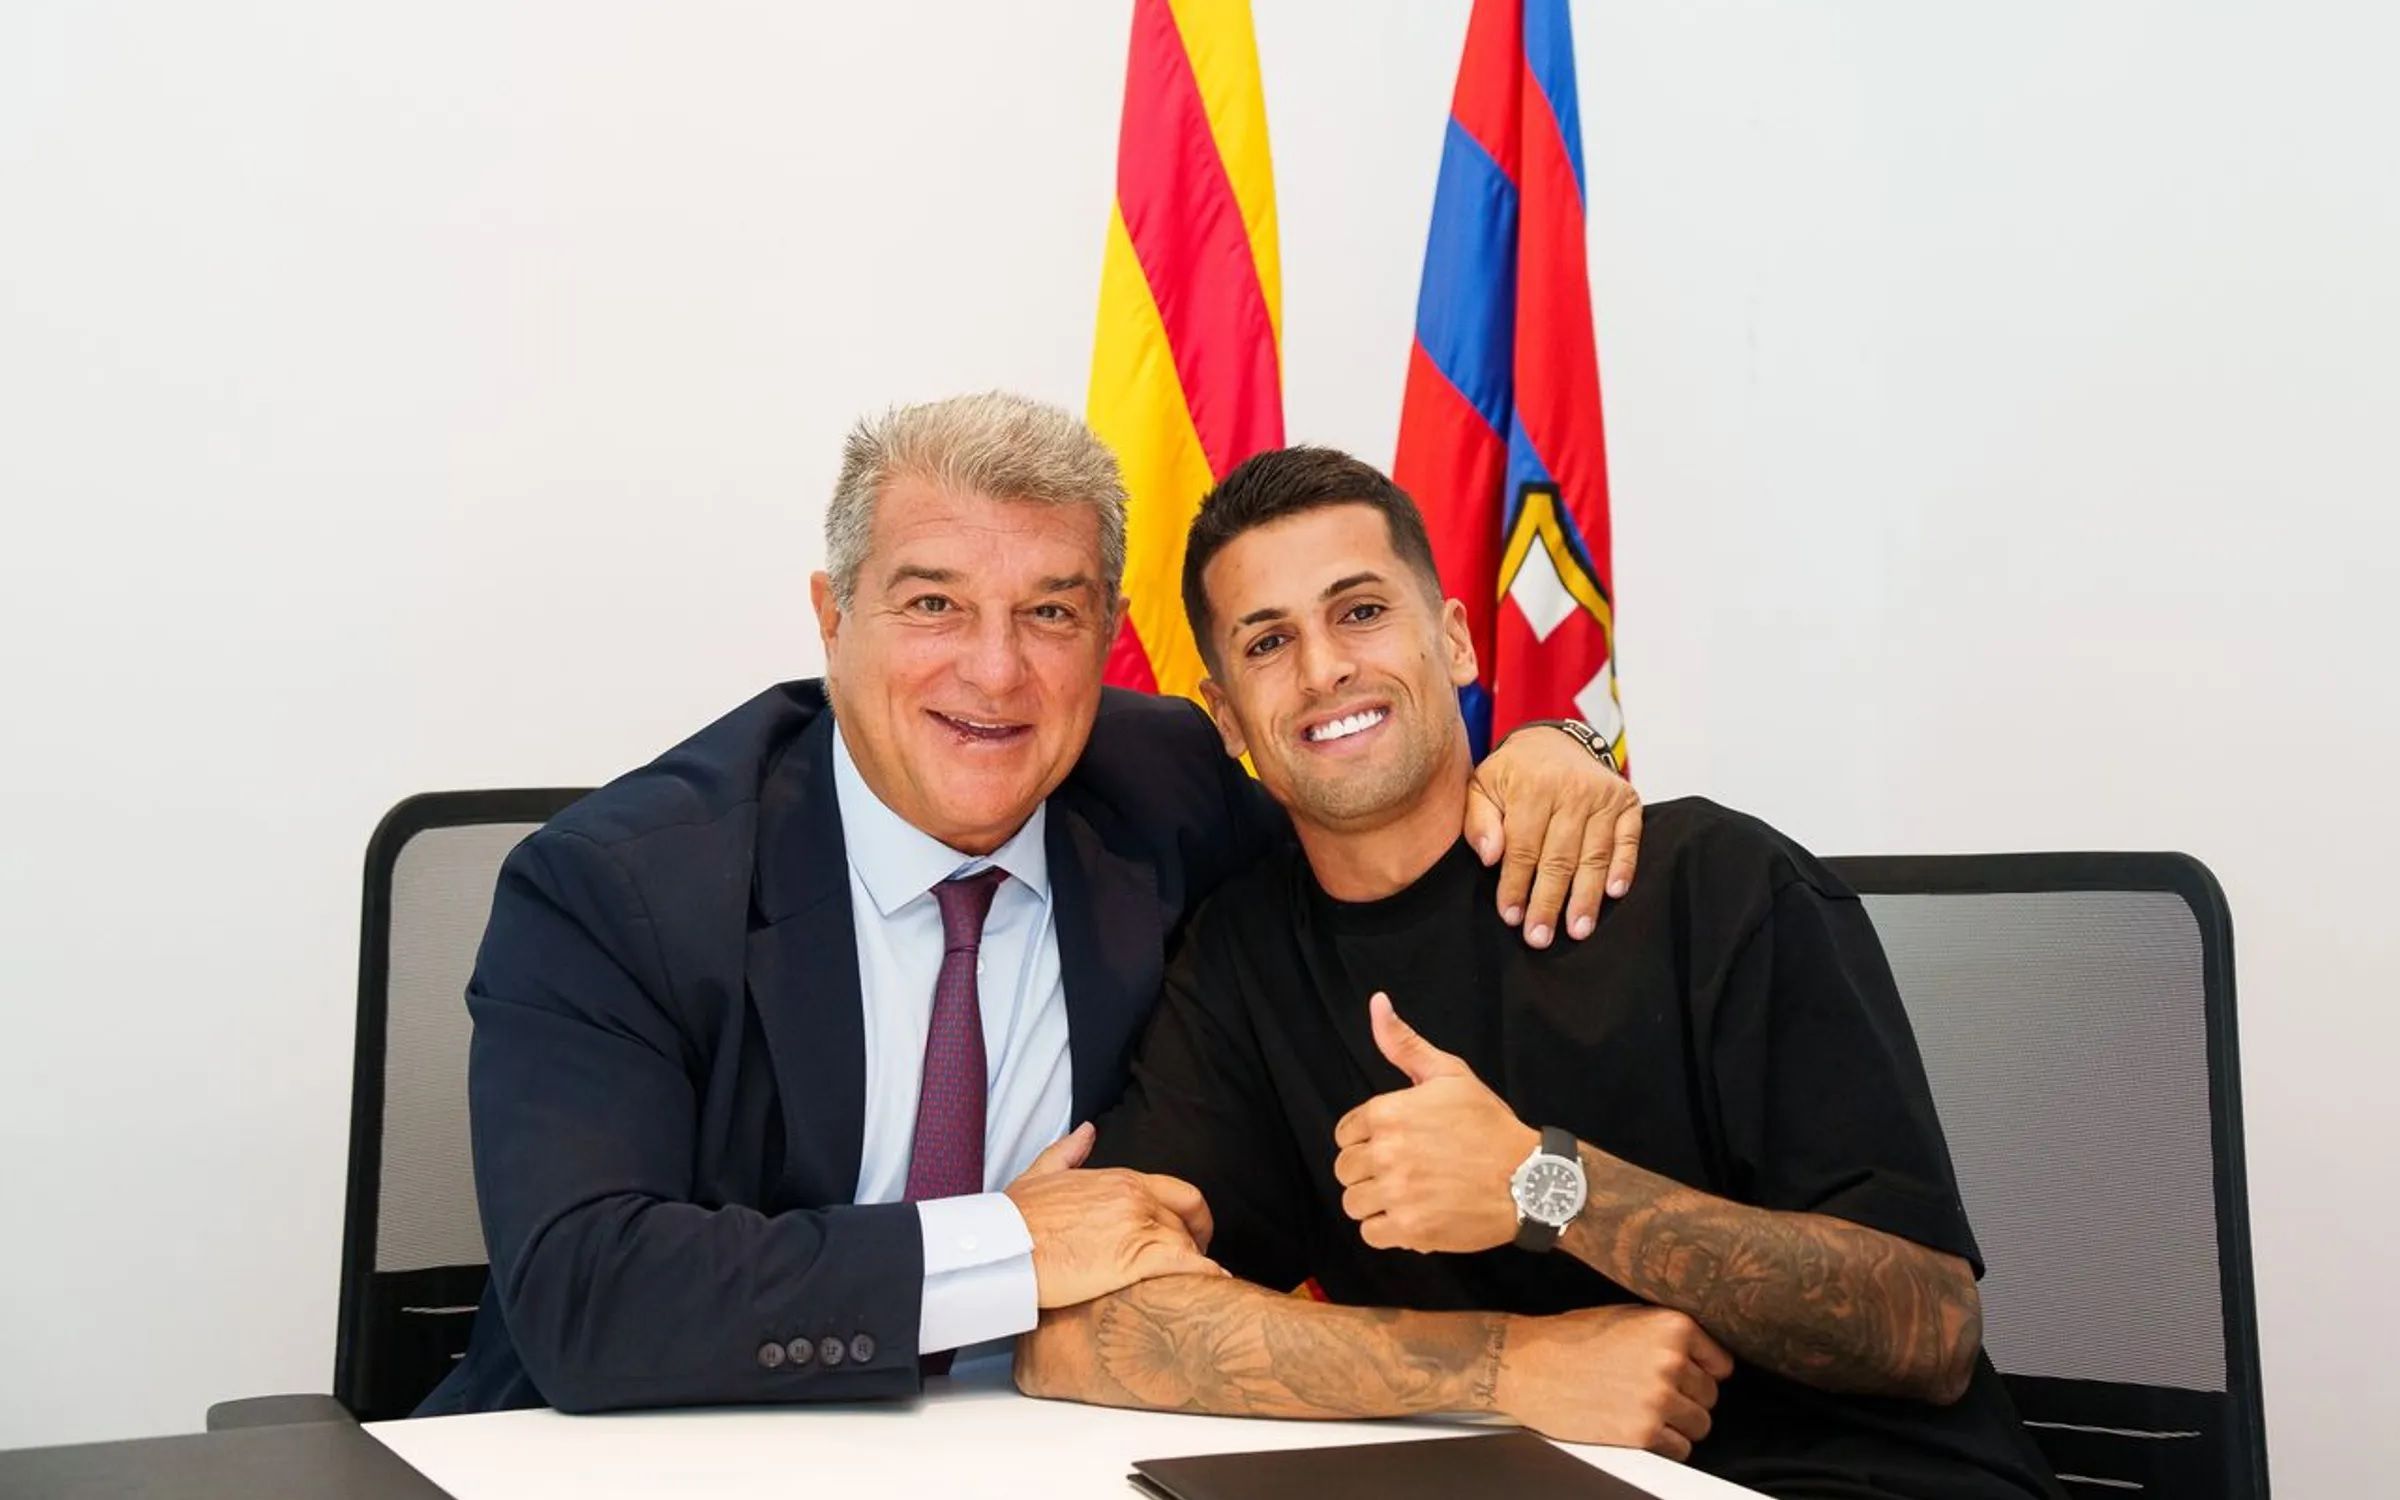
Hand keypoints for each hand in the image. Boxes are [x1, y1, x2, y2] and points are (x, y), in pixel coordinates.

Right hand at [1003, 1123, 1225, 1307]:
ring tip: (1195, 1290)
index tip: (1196, 1235)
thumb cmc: (1016, 1216)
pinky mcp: (1133, 1261)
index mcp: (1122, 1179)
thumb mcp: (1043, 1172)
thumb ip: (1071, 1150)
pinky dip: (1203, 1278)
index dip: (1197, 1218)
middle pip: (1187, 1224)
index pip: (1182, 1194)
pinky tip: (1210, 1291)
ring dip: (1195, 1269)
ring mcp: (1136, 1228)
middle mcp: (1136, 1199)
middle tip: (1191, 1270)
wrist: (1002, 1244)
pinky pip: (1183, 1268)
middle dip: (1194, 1249)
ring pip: (1187, 1247)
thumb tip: (1089, 1130)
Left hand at [1332, 994, 1537, 1253]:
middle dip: (1368, 1171)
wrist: (1530, 1179)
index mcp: (1388, 1112)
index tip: (1394, 1145)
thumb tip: (1377, 1002)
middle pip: (1344, 1169)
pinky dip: (1387, 1230)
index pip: (1345, 1133)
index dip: (1367, 1140)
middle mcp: (1387, 1152)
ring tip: (1406, 1195)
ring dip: (1374, 1202)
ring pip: (1353, 1203)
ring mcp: (1398, 1192)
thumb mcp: (1449, 1074)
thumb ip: (1404, 1043)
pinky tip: (1412, 1216)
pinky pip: (1371, 1233)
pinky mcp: (1411, 1228)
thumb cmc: (1489, 1126)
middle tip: (1402, 1172)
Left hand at [1463, 724, 1641, 946]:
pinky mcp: (1627, 801)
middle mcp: (1572, 788)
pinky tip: (1613, 893)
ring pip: (1593, 855)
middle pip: (1559, 857)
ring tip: (1577, 930)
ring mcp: (1603, 795)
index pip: (1523, 847)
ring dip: (1586, 896)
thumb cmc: (1513, 774)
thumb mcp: (1482, 787)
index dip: (1516, 885)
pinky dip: (1623, 866)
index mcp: (1532, 785)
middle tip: (1540, 937)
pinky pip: (1628, 839)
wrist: (1553, 742)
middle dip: (1548, 901)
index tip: (1511, 916)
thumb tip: (1491, 857)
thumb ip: (1478, 821)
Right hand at [1495, 1305, 1734, 1458]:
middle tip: (1653, 1394)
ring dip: (1678, 1424)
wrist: (1527, 1365)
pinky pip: (1680, 1449)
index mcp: (1672, 1327)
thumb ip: (1667, 1334)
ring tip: (1646, 1412)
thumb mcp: (1627, 1317)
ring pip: (1700, 1424)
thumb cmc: (1572, 1339)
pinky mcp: (1643, 1432)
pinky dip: (1664, 1445)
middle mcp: (1671, 1361)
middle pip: (1710, 1396)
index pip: (1721, 1364)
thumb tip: (1703, 1356)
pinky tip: (1638, 1427)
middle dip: (1686, 1398)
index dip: (1700, 1372)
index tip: (1682, 1376)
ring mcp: (1658, 1399)